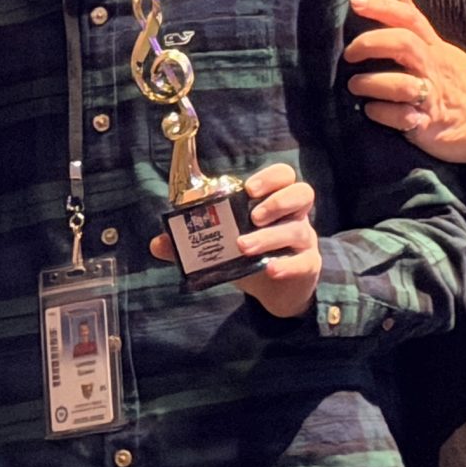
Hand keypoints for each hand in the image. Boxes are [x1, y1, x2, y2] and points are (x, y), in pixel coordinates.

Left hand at [150, 162, 321, 318]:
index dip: (270, 177)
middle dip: (277, 201)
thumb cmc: (250, 255)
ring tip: (244, 246)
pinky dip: (286, 265)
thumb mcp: (223, 245)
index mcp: (274, 201)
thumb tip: (158, 241)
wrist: (274, 290)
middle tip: (252, 216)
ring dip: (270, 236)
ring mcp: (303, 241)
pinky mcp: (307, 266)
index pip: (284, 176)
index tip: (248, 188)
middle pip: (302, 193)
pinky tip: (269, 269)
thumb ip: (192, 241)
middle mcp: (294, 216)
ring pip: (298, 230)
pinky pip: (304, 262)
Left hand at [346, 0, 465, 165]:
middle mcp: (434, 68)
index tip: (355, 1)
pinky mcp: (431, 125)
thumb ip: (420, 25)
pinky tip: (371, 111)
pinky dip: (382, 113)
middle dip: (371, 43)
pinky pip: (402, 118)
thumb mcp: (445, 51)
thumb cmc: (465, 86)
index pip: (410, 18)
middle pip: (404, 43)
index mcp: (436, 49)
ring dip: (371, 83)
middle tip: (349, 53)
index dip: (382, 6)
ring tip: (355, 85)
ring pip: (401, 83)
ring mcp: (433, 97)